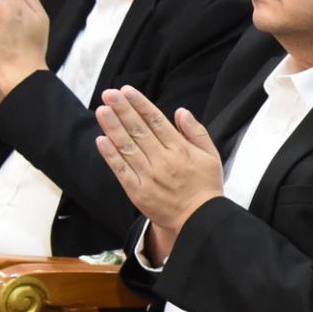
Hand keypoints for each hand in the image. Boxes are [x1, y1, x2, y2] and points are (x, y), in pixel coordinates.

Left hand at [93, 85, 223, 259]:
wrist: (199, 220)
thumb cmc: (206, 187)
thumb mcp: (211, 156)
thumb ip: (196, 132)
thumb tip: (181, 112)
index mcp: (180, 149)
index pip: (156, 121)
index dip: (140, 104)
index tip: (126, 90)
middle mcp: (162, 160)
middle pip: (138, 130)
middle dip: (122, 110)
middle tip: (109, 94)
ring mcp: (148, 176)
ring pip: (127, 147)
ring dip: (112, 127)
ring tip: (101, 110)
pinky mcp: (138, 191)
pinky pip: (121, 170)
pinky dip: (110, 155)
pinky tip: (101, 140)